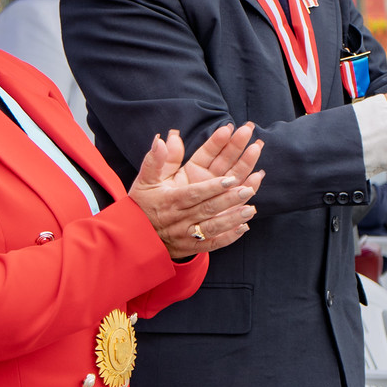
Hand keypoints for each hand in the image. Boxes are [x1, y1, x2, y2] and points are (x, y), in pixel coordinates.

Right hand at [128, 123, 262, 258]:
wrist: (135, 237)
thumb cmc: (142, 204)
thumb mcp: (145, 180)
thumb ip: (155, 160)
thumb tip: (161, 139)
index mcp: (170, 200)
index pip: (194, 193)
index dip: (212, 187)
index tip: (230, 179)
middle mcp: (180, 219)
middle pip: (207, 208)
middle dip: (229, 199)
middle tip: (248, 189)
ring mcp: (187, 234)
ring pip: (212, 227)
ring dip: (232, 219)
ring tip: (251, 209)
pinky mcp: (191, 247)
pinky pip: (212, 244)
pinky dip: (228, 237)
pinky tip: (244, 228)